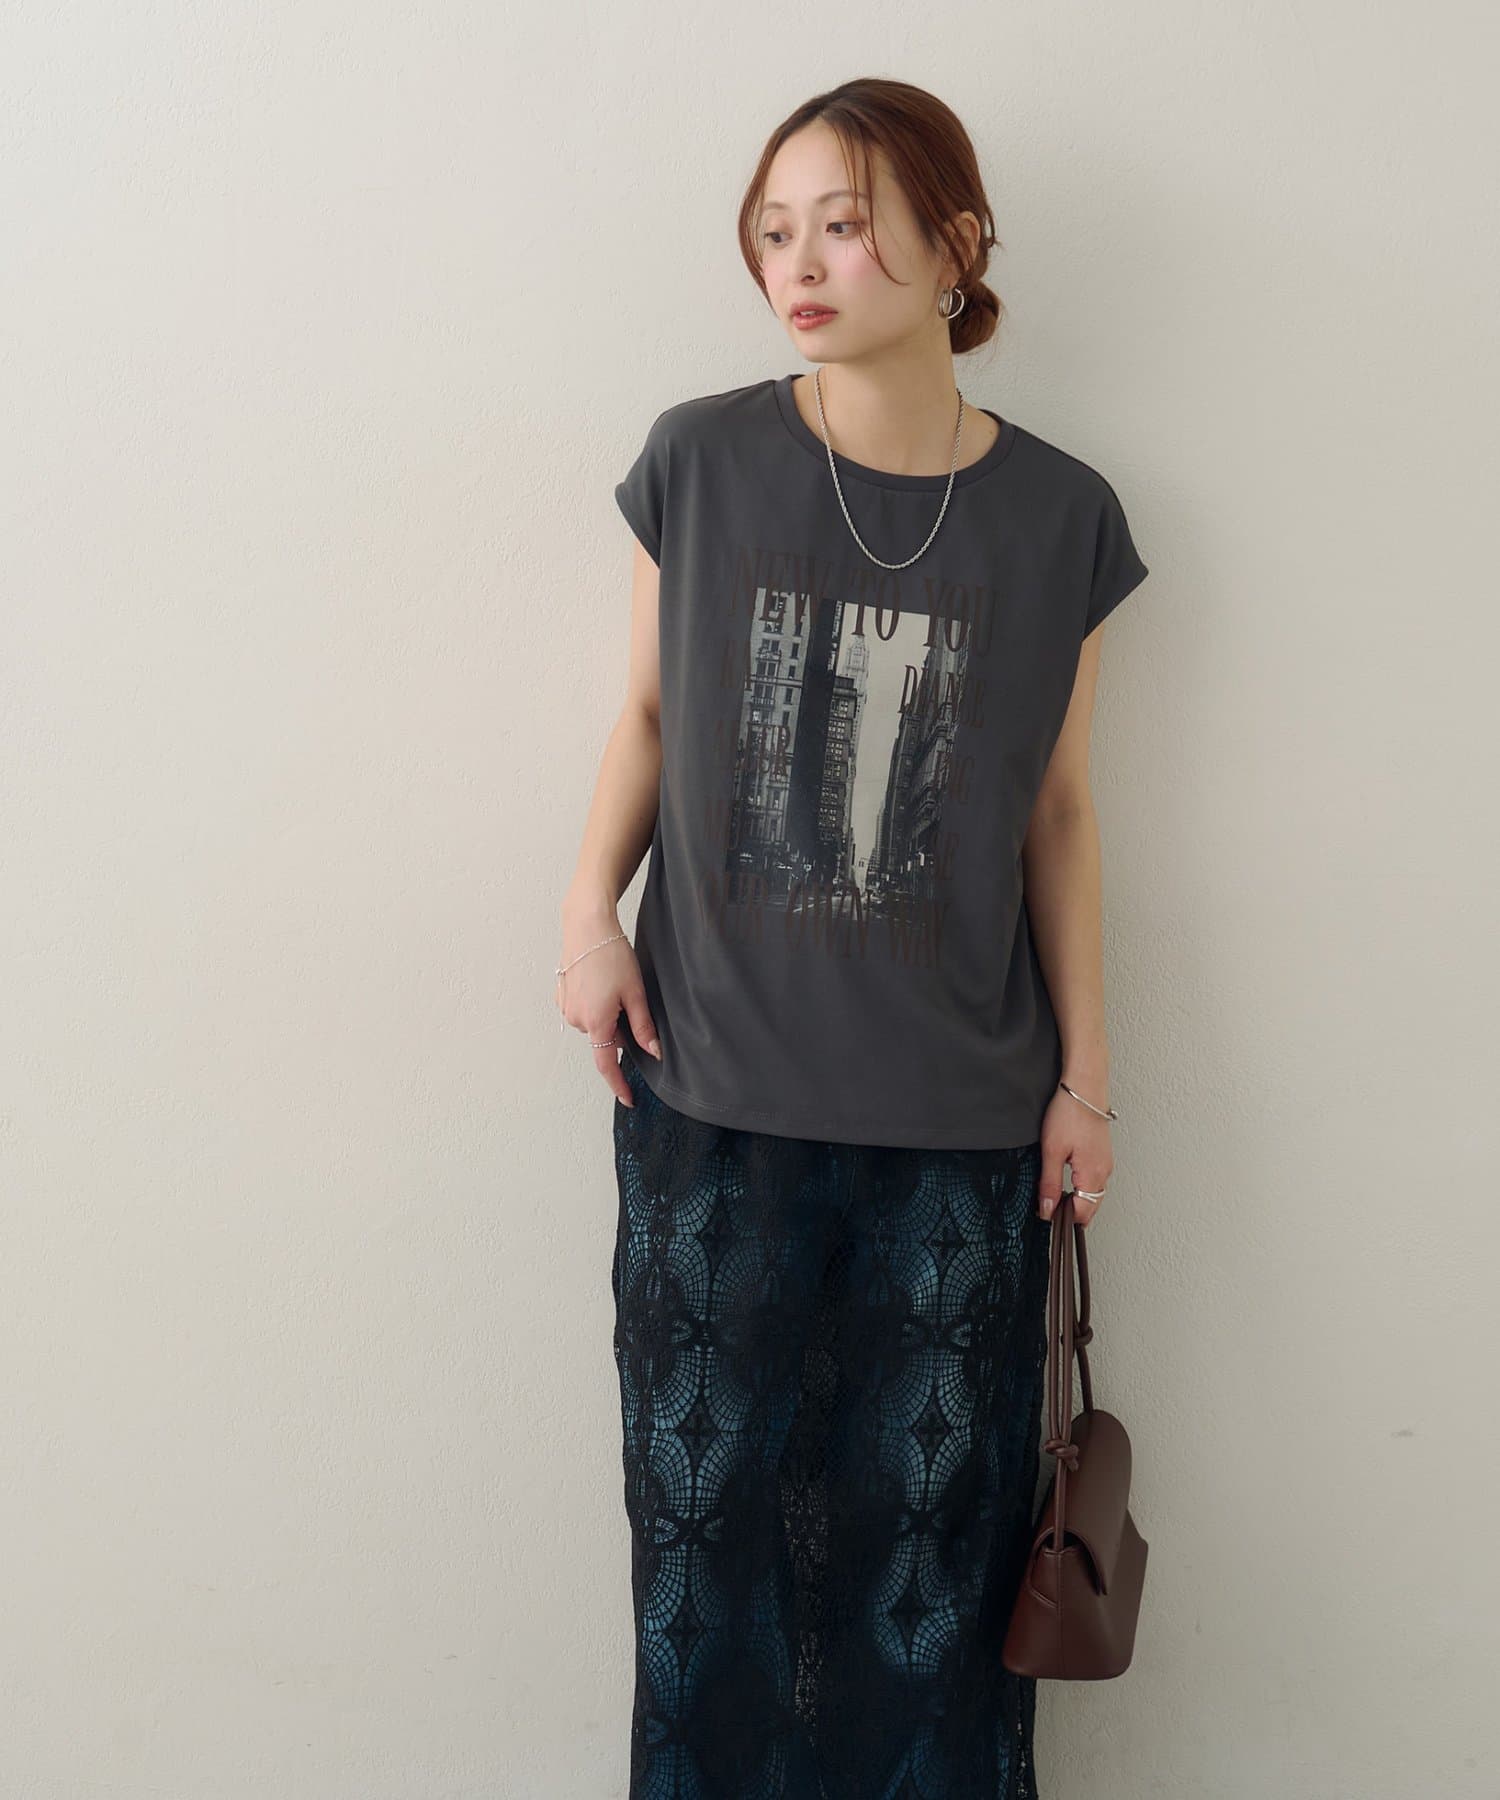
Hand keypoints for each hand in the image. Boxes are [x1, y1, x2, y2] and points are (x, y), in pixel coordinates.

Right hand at [554, 915, 661, 1104]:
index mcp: (597, 1022)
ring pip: (595, 1024)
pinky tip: (599, 981)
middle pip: (605, 1038)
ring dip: (607, 1014)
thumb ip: (643, 1027)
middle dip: (620, 1028)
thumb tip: (654, 1053)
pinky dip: (594, 1004)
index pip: (608, 1065)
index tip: (629, 1099)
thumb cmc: (611, 954)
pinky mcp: (561, 995)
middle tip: (629, 998)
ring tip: (613, 984)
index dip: (619, 1085)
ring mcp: (566, 1008)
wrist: (586, 925)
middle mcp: (577, 1020)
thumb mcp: (635, 992)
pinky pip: (583, 1011)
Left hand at [1036, 1083, 1112, 1226]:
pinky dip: (1083, 1187)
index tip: (1045, 1217)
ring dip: (1078, 1200)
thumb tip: (1048, 1210)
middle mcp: (1104, 1172)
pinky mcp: (1102, 1153)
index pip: (1082, 1213)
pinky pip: (1095, 1179)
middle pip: (1090, 1206)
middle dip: (1072, 1214)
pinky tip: (1069, 1181)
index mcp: (1093, 1175)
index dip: (1063, 1219)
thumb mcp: (1052, 1151)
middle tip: (1049, 1211)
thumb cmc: (1070, 1113)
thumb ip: (1050, 1184)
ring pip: (1094, 1193)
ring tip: (1056, 1198)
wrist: (1084, 1086)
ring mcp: (1105, 1162)